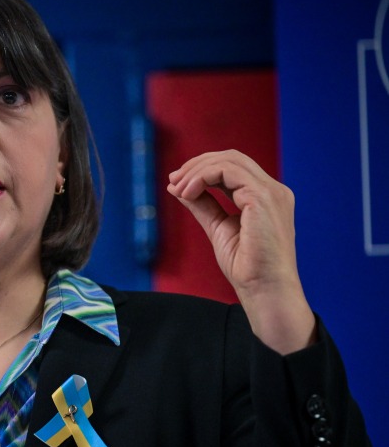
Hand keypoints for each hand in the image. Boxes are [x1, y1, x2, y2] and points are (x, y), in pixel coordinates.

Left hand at [166, 150, 314, 353]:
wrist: (264, 289)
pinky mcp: (263, 198)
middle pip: (232, 157)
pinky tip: (188, 193)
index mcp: (265, 197)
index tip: (177, 182)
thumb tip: (178, 187)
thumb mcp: (218, 227)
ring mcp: (271, 192)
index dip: (203, 169)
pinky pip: (228, 171)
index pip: (234, 167)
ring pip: (229, 160)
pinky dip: (203, 177)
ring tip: (178, 187)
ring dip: (197, 170)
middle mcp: (273, 190)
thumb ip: (203, 204)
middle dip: (197, 164)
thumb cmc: (247, 267)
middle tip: (173, 179)